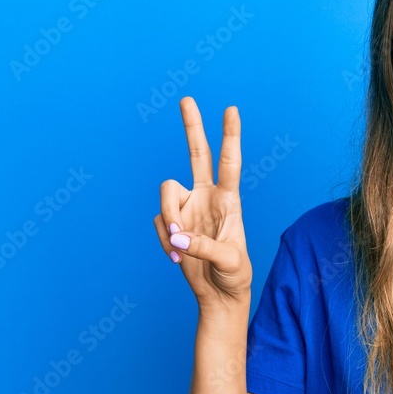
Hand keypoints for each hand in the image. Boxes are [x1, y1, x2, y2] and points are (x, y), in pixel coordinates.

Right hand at [153, 97, 251, 307]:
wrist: (218, 294)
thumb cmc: (234, 276)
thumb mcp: (229, 262)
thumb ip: (205, 247)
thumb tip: (178, 236)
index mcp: (229, 200)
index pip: (229, 163)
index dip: (229, 136)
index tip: (231, 110)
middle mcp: (207, 197)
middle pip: (197, 154)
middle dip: (192, 127)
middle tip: (186, 99)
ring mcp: (187, 208)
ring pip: (166, 195)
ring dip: (169, 219)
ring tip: (180, 246)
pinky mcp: (171, 223)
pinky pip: (159, 221)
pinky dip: (164, 240)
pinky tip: (178, 256)